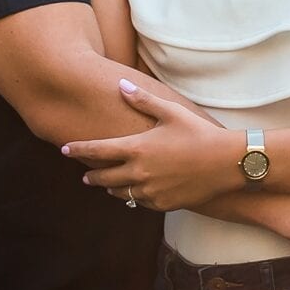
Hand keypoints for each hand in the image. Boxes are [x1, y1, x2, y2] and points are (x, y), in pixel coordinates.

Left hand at [62, 80, 244, 213]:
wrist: (226, 163)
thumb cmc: (199, 132)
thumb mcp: (170, 112)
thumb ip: (142, 101)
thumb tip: (119, 85)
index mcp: (136, 148)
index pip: (97, 151)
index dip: (78, 150)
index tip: (64, 149)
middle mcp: (138, 172)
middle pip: (103, 178)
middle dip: (92, 175)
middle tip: (85, 175)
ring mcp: (150, 190)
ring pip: (121, 193)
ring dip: (112, 188)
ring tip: (109, 185)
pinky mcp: (163, 204)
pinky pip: (141, 202)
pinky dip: (135, 197)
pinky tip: (138, 191)